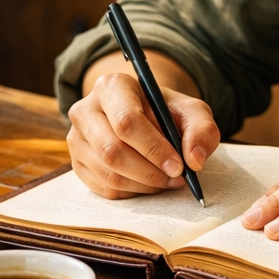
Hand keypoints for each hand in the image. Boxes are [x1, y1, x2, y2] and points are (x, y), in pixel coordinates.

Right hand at [67, 71, 219, 198]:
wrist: (145, 116)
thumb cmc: (167, 112)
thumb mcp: (192, 112)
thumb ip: (201, 130)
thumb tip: (194, 160)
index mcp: (112, 86)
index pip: (126, 122)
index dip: (154, 148)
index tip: (178, 166)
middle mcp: (85, 109)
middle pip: (112, 151)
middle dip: (149, 171)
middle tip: (175, 178)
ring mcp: (76, 138)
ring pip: (108, 173)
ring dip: (143, 184)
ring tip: (166, 180)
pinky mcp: (77, 163)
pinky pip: (104, 188)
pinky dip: (132, 192)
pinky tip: (148, 183)